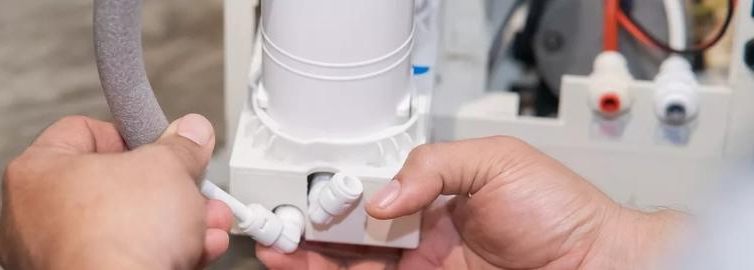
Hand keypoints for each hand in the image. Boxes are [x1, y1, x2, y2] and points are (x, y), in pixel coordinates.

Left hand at [0, 114, 232, 269]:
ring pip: (122, 228)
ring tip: (205, 221)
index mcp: (34, 173)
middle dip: (165, 188)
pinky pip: (123, 259)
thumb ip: (180, 147)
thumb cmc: (118, 238)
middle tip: (189, 186)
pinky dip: (159, 253)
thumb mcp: (168, 169)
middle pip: (110, 186)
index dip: (132, 134)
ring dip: (172, 222)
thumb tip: (191, 135)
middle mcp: (31, 218)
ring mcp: (51, 259)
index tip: (161, 144)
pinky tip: (195, 249)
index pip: (83, 132)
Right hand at [257, 136, 683, 268]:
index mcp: (434, 198)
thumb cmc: (562, 212)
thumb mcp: (496, 162)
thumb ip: (433, 166)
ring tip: (280, 254)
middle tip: (278, 232)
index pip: (369, 196)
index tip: (306, 200)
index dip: (333, 198)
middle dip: (310, 234)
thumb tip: (381, 195)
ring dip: (313, 261)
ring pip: (354, 268)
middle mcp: (423, 237)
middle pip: (351, 237)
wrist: (597, 265)